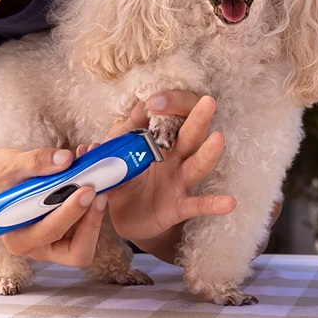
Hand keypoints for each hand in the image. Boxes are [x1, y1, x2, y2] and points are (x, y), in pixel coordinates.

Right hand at [0, 146, 106, 266]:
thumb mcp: (11, 164)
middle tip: (99, 192)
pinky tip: (92, 182)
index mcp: (17, 237)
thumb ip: (37, 161)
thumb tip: (65, 159)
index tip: (86, 190)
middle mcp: (37, 247)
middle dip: (91, 222)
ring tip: (99, 182)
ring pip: (86, 242)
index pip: (50, 232)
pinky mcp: (65, 235)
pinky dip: (93, 209)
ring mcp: (53, 244)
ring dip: (96, 214)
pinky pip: (86, 229)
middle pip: (76, 250)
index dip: (71, 213)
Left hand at [79, 92, 236, 259]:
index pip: (166, 118)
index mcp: (156, 142)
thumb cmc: (123, 179)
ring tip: (219, 138)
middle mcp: (173, 158)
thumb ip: (103, 154)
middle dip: (197, 118)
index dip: (163, 107)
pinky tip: (230, 202)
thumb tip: (87, 147)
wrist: (125, 217)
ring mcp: (179, 182)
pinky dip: (214, 204)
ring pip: (196, 165)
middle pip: (188, 135)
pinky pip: (198, 205)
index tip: (153, 101)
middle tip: (208, 100)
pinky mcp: (178, 206)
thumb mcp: (111, 162)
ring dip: (208, 153)